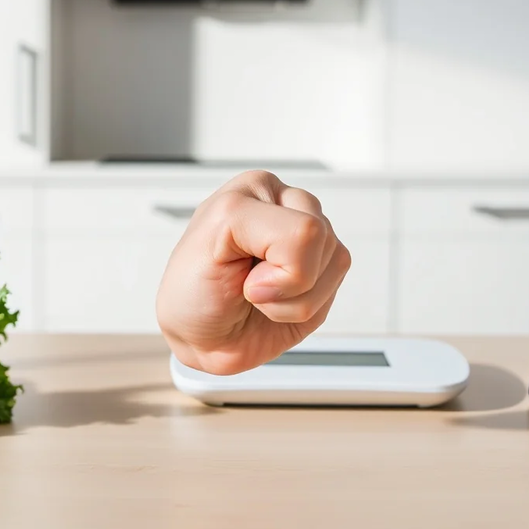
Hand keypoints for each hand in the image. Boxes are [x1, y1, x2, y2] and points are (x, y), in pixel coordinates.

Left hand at [156, 170, 350, 375]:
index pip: (302, 229)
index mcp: (256, 190)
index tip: (234, 274)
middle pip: (321, 240)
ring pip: (336, 262)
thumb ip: (274, 235)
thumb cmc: (191, 293)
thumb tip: (312, 259)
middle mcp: (286, 205)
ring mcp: (308, 236)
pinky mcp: (322, 267)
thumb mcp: (208, 244)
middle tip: (247, 286)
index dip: (273, 268)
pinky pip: (337, 285)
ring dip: (294, 299)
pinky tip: (277, 303)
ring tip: (259, 296)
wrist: (199, 338)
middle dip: (285, 282)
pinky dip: (305, 308)